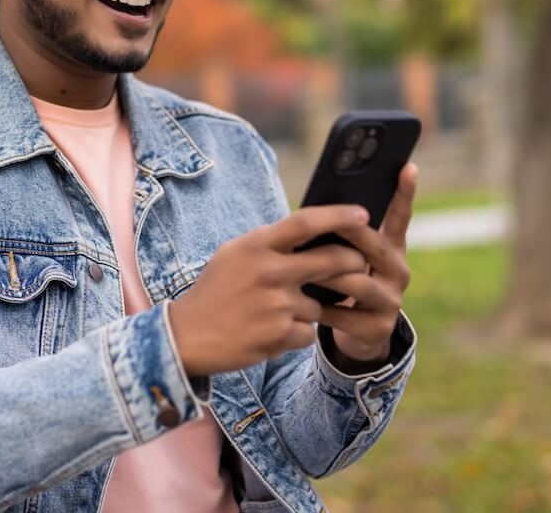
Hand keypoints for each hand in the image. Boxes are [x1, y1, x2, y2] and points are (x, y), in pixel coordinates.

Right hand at [167, 204, 372, 375]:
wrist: (188, 336)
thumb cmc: (215, 291)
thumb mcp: (234, 254)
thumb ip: (269, 243)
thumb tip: (310, 232)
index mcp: (256, 246)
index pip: (306, 222)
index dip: (339, 215)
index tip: (362, 214)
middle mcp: (270, 271)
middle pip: (332, 260)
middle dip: (353, 261)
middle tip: (359, 264)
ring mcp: (277, 304)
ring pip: (321, 303)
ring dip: (310, 310)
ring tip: (278, 313)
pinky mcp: (281, 334)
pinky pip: (309, 332)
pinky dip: (297, 334)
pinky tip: (272, 333)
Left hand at [309, 161, 416, 363]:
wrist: (356, 334)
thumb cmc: (343, 283)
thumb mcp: (346, 258)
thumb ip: (341, 236)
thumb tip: (318, 205)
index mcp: (391, 249)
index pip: (400, 216)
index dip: (405, 192)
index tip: (408, 166)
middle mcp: (398, 271)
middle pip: (373, 245)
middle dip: (347, 233)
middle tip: (321, 223)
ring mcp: (392, 301)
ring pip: (357, 281)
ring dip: (327, 275)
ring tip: (302, 270)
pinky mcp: (378, 328)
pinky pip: (344, 314)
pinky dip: (320, 309)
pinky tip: (303, 306)